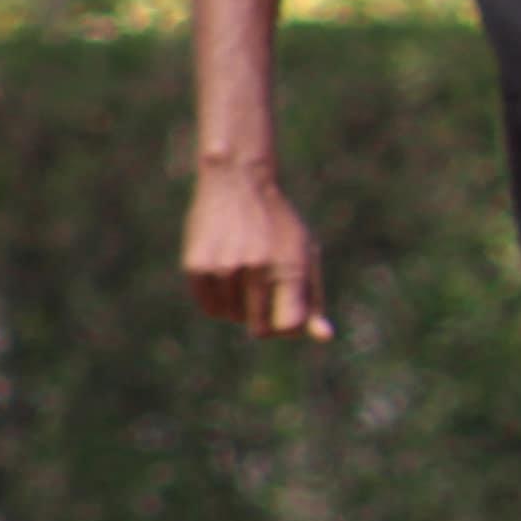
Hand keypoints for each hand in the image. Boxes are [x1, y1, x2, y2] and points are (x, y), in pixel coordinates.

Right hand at [186, 163, 331, 340]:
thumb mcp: (306, 255)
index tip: (290, 315)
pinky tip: (228, 274)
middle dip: (266, 318)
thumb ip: (314, 299)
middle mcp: (256, 269)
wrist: (238, 182)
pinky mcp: (196, 267)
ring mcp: (223, 268)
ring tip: (247, 273)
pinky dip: (220, 301)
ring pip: (233, 318)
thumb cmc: (279, 226)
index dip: (290, 329)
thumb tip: (324, 338)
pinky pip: (210, 308)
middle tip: (267, 292)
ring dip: (241, 307)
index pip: (288, 326)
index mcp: (289, 267)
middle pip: (260, 328)